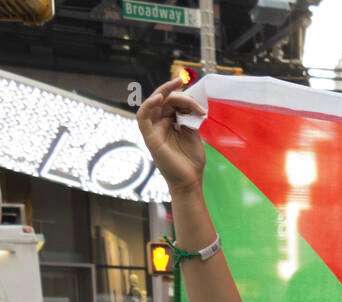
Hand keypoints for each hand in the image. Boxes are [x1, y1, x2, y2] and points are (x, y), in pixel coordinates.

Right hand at [137, 78, 207, 194]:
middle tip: (183, 81)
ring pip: (153, 104)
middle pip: (163, 100)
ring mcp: (153, 130)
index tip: (198, 100)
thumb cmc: (192, 161)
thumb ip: (189, 118)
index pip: (171, 102)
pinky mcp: (150, 137)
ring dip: (163, 91)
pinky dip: (148, 105)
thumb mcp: (193, 133)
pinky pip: (143, 117)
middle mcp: (159, 124)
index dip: (183, 97)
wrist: (189, 181)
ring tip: (176, 85)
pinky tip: (159, 98)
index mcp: (169, 123)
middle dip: (173, 89)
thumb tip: (190, 102)